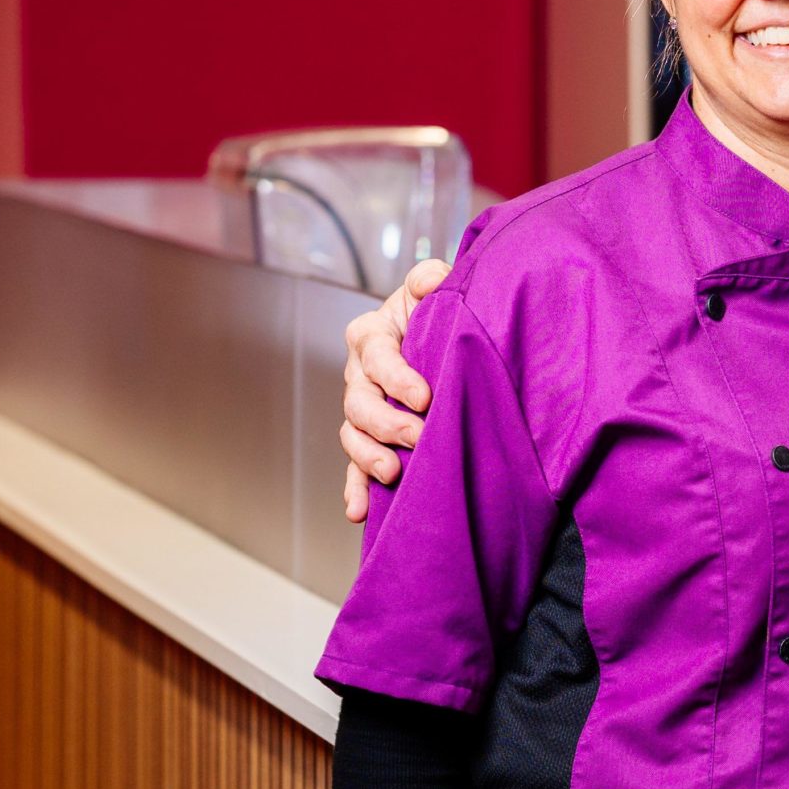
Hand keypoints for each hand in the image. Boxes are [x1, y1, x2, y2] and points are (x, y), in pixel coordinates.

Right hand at [339, 259, 451, 522]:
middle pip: (359, 402)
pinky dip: (355, 488)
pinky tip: (359, 511)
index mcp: (371, 336)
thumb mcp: (430, 289)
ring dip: (368, 457)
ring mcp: (360, 408)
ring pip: (353, 435)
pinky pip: (354, 465)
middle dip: (386, 423)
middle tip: (416, 437)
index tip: (425, 396)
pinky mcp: (368, 436)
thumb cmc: (431, 310)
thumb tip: (435, 277)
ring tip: (391, 474)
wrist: (433, 333)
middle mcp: (358, 374)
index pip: (378, 357)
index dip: (398, 377)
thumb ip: (430, 280)